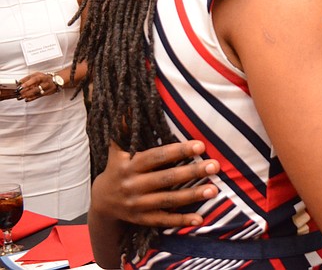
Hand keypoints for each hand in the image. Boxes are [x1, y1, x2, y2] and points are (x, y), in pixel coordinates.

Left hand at [16, 72, 59, 101]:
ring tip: (21, 97)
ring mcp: (46, 89)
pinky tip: (26, 99)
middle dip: (27, 92)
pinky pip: (38, 96)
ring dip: (28, 96)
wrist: (55, 81)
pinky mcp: (45, 93)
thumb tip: (19, 83)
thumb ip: (27, 78)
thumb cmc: (43, 78)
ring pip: (37, 93)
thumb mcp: (36, 75)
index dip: (28, 83)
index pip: (35, 79)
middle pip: (36, 88)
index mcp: (41, 77)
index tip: (21, 86)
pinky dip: (32, 98)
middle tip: (19, 93)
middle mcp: (45, 83)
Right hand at [91, 140, 219, 227]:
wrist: (101, 202)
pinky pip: (163, 221)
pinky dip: (181, 221)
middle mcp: (133, 185)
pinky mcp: (142, 219)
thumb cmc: (117, 169)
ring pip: (168, 200)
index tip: (200, 145)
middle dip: (192, 172)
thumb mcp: (117, 150)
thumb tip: (129, 105)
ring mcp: (138, 205)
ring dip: (192, 196)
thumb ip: (124, 130)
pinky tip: (199, 219)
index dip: (178, 151)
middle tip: (215, 166)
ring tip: (214, 190)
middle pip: (166, 179)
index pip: (157, 157)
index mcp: (129, 166)